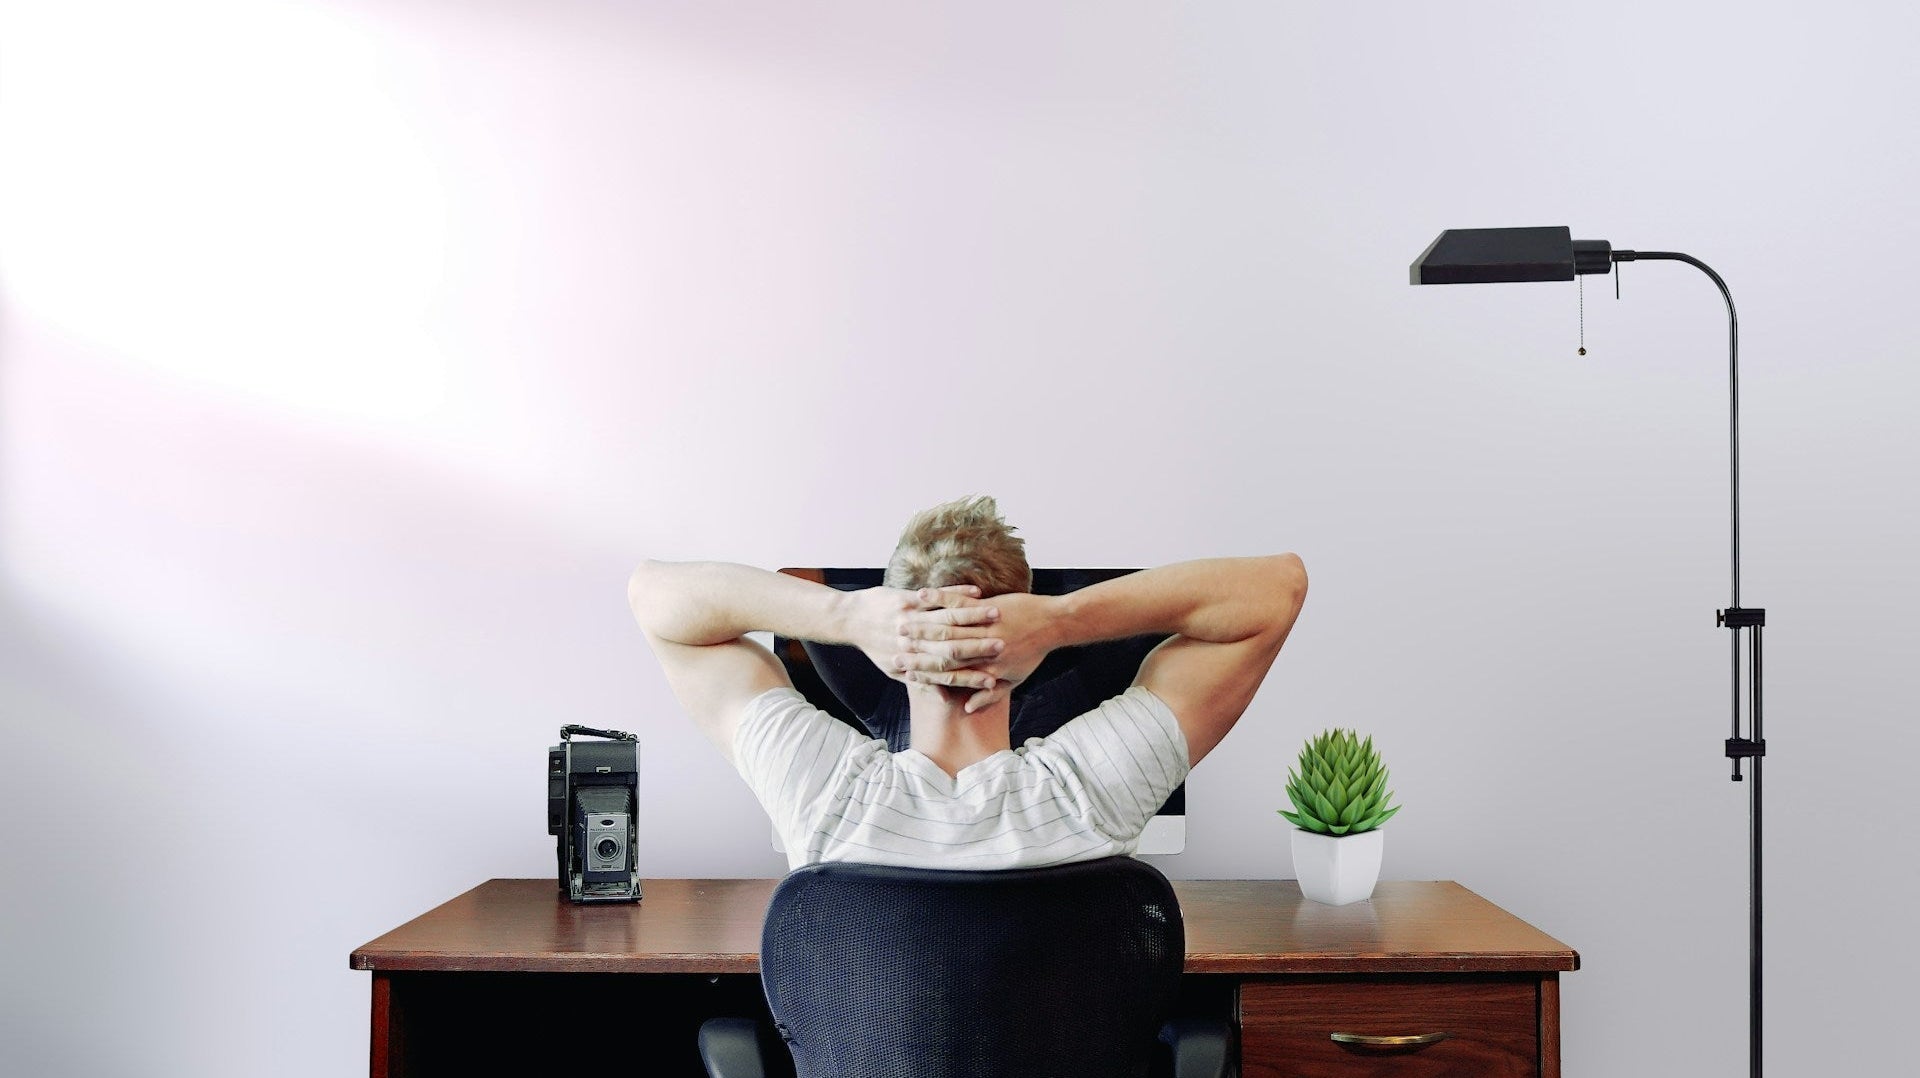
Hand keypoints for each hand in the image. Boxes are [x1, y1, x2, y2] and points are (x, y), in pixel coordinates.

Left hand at [844, 585, 1003, 684]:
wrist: (850, 620)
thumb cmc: (875, 646)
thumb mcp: (893, 670)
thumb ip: (920, 684)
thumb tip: (944, 699)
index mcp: (911, 662)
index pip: (946, 674)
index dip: (970, 677)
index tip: (994, 679)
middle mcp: (912, 642)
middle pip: (951, 647)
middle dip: (980, 646)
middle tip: (1004, 646)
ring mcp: (909, 618)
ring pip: (947, 619)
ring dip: (974, 616)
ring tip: (997, 614)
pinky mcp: (905, 599)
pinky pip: (936, 597)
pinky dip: (957, 594)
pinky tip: (976, 592)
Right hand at [900, 591, 1057, 712]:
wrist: (1053, 624)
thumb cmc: (1033, 653)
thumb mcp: (1014, 680)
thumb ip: (989, 695)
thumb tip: (966, 707)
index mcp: (984, 669)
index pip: (946, 673)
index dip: (922, 672)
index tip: (902, 671)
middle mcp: (980, 649)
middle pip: (939, 650)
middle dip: (913, 649)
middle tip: (892, 648)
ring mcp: (983, 627)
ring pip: (944, 626)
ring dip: (919, 624)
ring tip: (899, 622)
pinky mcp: (987, 606)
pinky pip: (957, 601)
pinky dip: (937, 598)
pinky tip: (920, 595)